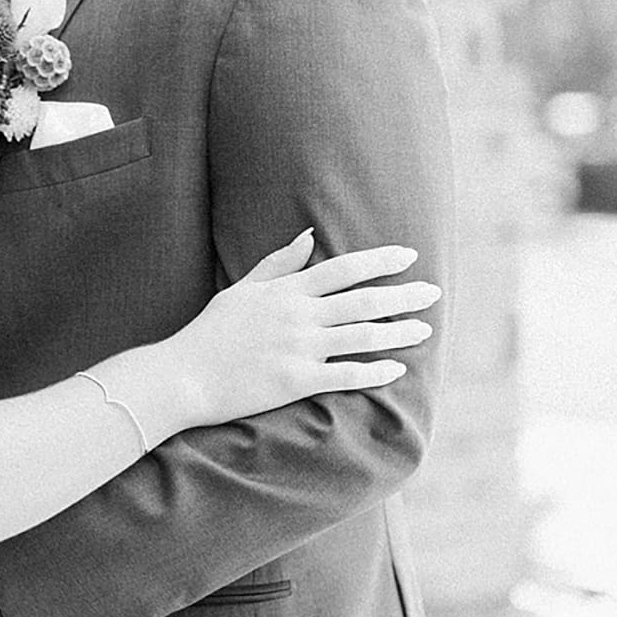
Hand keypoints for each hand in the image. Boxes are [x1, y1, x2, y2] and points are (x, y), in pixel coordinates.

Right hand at [169, 229, 438, 424]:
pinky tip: (396, 369)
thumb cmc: (210, 331)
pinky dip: (374, 371)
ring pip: (361, 336)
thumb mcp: (242, 289)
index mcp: (286, 291)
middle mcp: (298, 316)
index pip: (343, 268)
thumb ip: (278, 263)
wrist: (183, 375)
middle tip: (433, 291)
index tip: (409, 255)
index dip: (380, 260)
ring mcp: (298, 348)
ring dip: (398, 332)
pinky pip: (345, 375)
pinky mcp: (295, 381)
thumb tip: (308, 235)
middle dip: (403, 295)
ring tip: (425, 329)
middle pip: (363, 300)